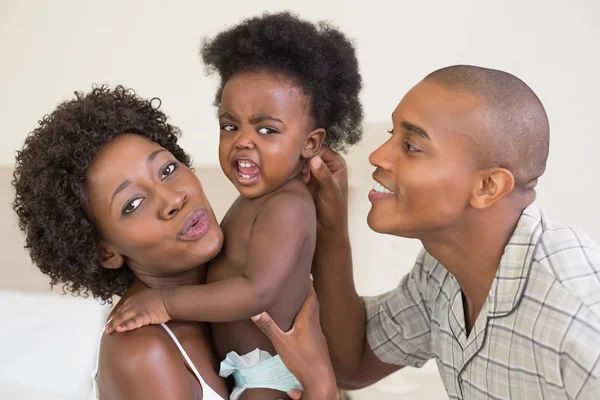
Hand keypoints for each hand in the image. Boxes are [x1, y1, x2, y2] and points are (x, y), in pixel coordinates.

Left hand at [105, 288, 171, 333]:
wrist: (170, 299)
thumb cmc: (163, 298)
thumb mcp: (149, 296)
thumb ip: (142, 301)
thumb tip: (141, 306)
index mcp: (135, 298)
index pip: (122, 307)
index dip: (116, 314)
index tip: (111, 319)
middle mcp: (134, 303)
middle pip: (120, 313)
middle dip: (112, 321)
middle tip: (106, 328)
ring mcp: (138, 310)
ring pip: (123, 318)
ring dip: (114, 324)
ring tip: (108, 331)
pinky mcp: (144, 316)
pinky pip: (133, 322)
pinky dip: (125, 326)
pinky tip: (119, 329)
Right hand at [252, 283, 336, 399]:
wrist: (321, 380)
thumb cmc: (303, 360)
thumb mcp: (282, 343)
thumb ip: (269, 327)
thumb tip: (255, 310)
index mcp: (308, 319)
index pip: (310, 296)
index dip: (308, 283)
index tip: (306, 271)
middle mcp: (315, 324)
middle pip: (314, 303)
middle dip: (309, 291)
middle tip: (303, 280)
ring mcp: (318, 335)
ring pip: (314, 314)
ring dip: (309, 304)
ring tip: (300, 298)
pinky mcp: (318, 344)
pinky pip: (313, 324)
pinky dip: (308, 316)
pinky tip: (302, 324)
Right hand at [301, 147, 348, 232]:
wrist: (326, 228)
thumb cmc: (334, 210)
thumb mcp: (330, 191)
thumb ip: (323, 175)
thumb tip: (314, 158)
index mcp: (337, 163)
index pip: (321, 148)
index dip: (311, 150)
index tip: (302, 158)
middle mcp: (326, 165)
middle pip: (310, 152)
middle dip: (303, 159)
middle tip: (300, 170)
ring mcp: (315, 172)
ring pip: (302, 161)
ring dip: (298, 166)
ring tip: (301, 178)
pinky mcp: (305, 180)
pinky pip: (297, 170)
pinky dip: (294, 173)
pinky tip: (294, 179)